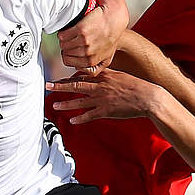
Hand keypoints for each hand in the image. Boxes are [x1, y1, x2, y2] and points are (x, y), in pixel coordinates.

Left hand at [46, 69, 163, 123]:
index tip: (57, 80)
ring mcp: (102, 99)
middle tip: (48, 86)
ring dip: (65, 103)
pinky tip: (71, 120)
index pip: (81, 76)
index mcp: (103, 77)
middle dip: (59, 86)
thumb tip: (97, 73)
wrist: (147, 97)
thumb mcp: (119, 76)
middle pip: (75, 85)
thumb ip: (106, 75)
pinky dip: (80, 118)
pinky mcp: (106, 111)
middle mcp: (100, 87)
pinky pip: (90, 115)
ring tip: (55, 105)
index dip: (67, 78)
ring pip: (79, 101)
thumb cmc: (135, 86)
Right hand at [56, 2, 127, 73]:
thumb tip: (78, 68)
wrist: (115, 19)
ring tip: (71, 35)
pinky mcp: (80, 29)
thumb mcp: (106, 58)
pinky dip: (63, 32)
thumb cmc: (111, 37)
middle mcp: (87, 53)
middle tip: (72, 40)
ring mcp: (83, 41)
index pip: (68, 62)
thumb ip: (94, 68)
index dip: (68, 55)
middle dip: (66, 47)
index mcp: (91, 61)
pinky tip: (69, 30)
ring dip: (64, 40)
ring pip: (63, 44)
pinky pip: (62, 35)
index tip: (71, 49)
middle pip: (65, 53)